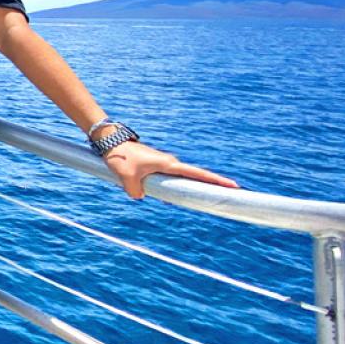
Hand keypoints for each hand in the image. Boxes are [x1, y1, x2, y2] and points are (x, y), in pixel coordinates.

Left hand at [101, 140, 239, 199]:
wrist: (111, 142)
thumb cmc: (121, 158)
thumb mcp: (127, 179)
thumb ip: (136, 193)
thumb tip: (141, 197)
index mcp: (169, 164)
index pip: (197, 174)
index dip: (215, 181)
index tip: (233, 186)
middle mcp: (170, 163)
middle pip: (193, 177)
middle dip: (208, 186)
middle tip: (226, 195)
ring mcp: (163, 163)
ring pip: (178, 180)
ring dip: (187, 189)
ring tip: (201, 201)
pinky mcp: (155, 165)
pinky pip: (167, 179)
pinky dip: (171, 187)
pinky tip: (171, 200)